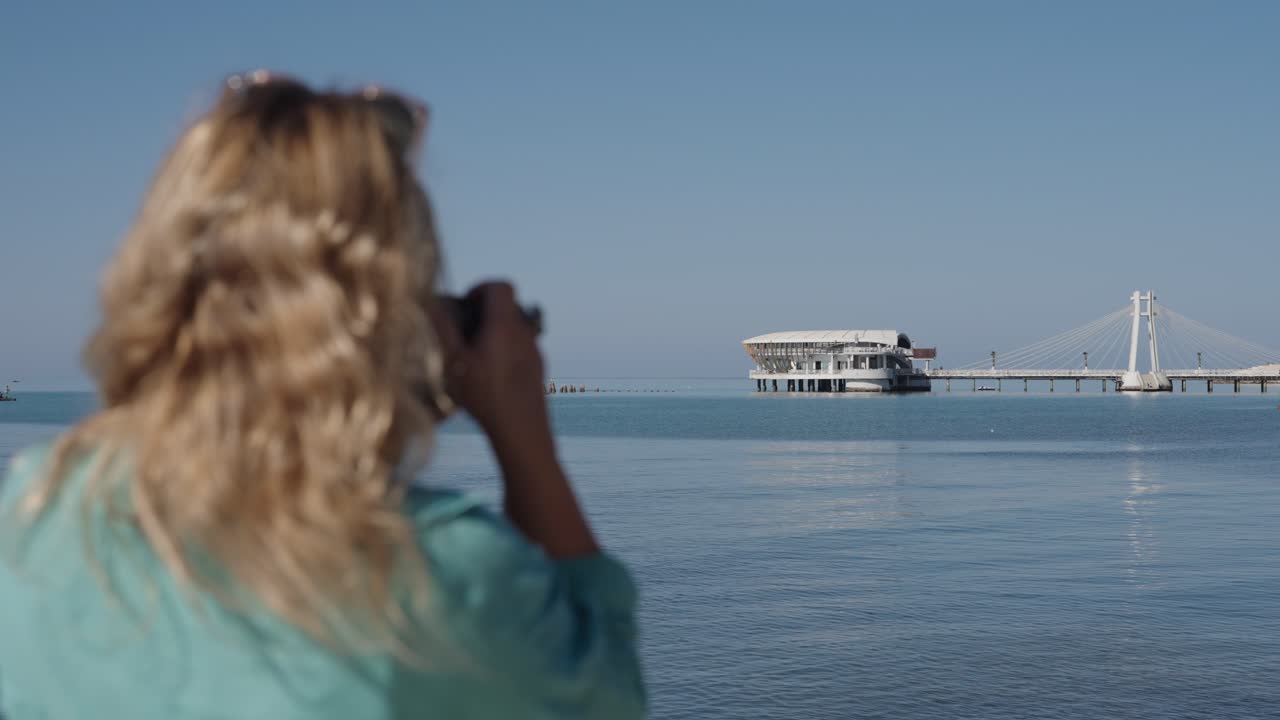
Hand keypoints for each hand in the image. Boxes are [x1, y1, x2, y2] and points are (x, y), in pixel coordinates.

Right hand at [431, 282, 549, 443]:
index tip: (464, 307)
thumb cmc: (484, 396)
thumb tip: (430, 301)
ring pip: (514, 329)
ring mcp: (535, 351)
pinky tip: (490, 376)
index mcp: (505, 325)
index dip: (480, 289)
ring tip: (474, 357)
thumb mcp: (453, 362)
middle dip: (484, 313)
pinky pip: (520, 348)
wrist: (521, 430)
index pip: (501, 286)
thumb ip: (441, 327)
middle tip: (464, 333)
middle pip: (507, 307)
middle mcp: (525, 333)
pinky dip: (505, 351)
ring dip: (494, 334)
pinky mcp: (538, 368)